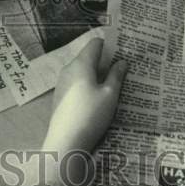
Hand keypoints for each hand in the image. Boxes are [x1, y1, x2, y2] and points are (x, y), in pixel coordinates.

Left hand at [42, 38, 127, 156]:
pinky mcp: (60, 97)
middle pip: (89, 57)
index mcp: (81, 63)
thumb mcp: (109, 95)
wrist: (65, 142)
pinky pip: (77, 83)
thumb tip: (122, 61)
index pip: (95, 43)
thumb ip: (116, 75)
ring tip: (114, 86)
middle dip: (105, 61)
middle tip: (123, 70)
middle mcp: (69, 69)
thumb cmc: (91, 115)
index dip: (110, 45)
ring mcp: (62, 83)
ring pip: (83, 72)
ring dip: (97, 75)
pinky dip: (88, 85)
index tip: (124, 53)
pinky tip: (98, 99)